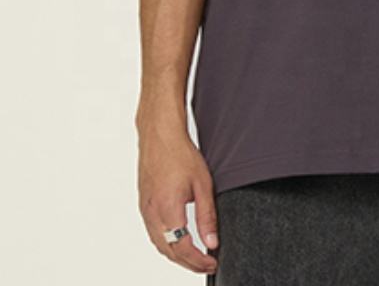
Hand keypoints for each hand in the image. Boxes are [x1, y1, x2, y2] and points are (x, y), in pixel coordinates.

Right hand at [137, 126, 218, 274]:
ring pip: (159, 244)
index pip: (182, 248)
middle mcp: (153, 213)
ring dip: (177, 255)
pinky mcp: (144, 205)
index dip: (198, 261)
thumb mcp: (203, 184)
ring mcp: (145, 210)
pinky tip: (178, 241)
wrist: (160, 136)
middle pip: (169, 251)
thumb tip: (212, 242)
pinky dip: (167, 243)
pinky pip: (154, 233)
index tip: (212, 262)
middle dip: (188, 263)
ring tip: (196, 257)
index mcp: (168, 209)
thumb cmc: (181, 154)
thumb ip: (207, 216)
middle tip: (207, 264)